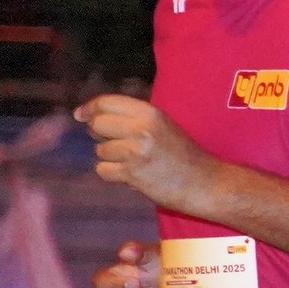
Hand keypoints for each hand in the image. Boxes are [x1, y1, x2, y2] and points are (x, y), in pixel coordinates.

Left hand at [75, 94, 214, 213]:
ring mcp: (136, 151)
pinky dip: (113, 175)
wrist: (208, 184)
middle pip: (97, 125)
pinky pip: (103, 170)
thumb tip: (87, 117)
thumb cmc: (185, 156)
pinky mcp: (132, 173)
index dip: (90, 108)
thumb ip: (132, 118)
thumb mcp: (163, 126)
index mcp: (151, 113)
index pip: (107, 103)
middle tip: (118, 144)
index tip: (81, 115)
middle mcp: (142, 129)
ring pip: (99, 150)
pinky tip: (133, 176)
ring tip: (136, 163)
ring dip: (111, 158)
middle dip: (100, 135)